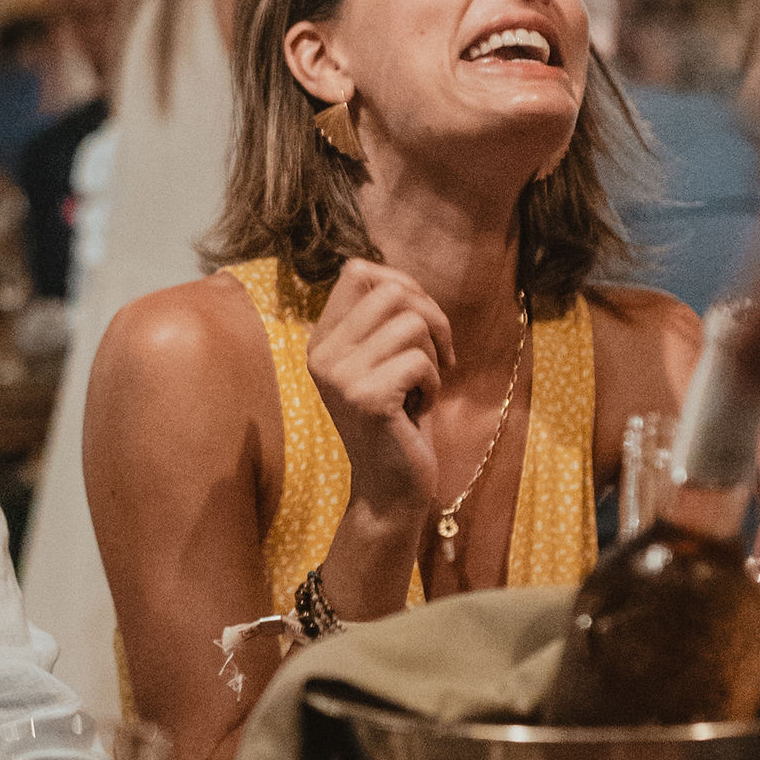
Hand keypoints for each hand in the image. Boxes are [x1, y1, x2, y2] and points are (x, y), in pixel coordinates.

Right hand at [304, 262, 453, 536]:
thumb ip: (381, 322)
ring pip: (412, 324)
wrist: (390, 488)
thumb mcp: (381, 362)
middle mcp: (322, 354)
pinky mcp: (366, 398)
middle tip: (439, 355)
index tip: (421, 320)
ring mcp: (340, 376)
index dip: (401, 284)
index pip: (358, 271)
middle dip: (431, 318)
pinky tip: (418, 407)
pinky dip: (434, 382)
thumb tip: (401, 279)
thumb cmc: (397, 420)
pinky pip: (420, 361)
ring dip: (433, 355)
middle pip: (392, 291)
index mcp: (321, 340)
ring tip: (421, 386)